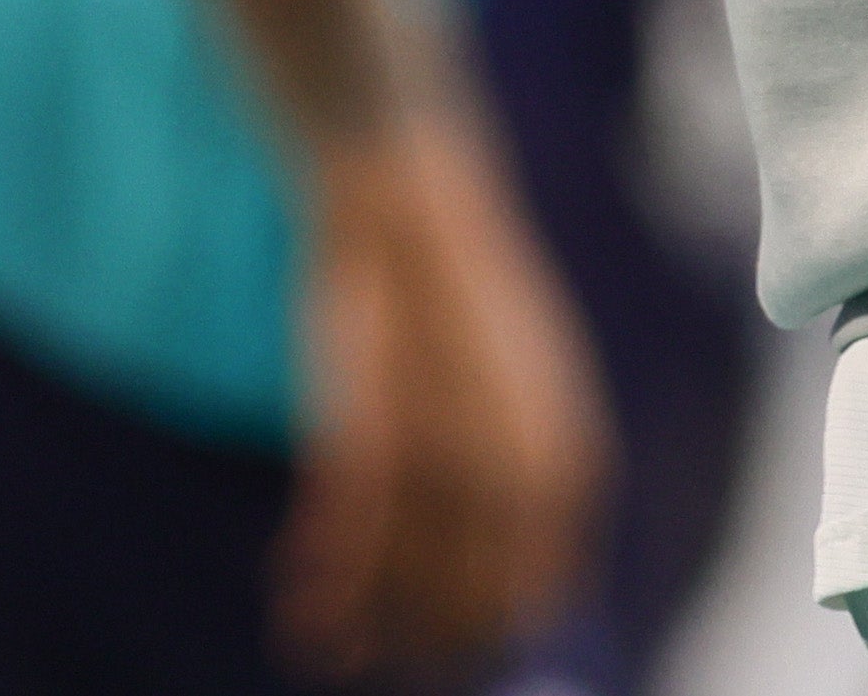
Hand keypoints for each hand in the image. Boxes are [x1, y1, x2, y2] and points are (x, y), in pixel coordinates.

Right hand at [279, 111, 604, 681]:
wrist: (421, 217)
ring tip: (331, 655)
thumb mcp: (535, 400)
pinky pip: (347, 531)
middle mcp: (515, 467)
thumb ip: (537, 487)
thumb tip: (537, 586)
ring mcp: (443, 453)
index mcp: (567, 460)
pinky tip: (300, 601)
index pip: (541, 587)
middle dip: (427, 642)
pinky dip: (325, 576)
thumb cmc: (472, 319)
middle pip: (470, 599)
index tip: (461, 658)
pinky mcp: (369, 430)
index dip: (495, 632)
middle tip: (388, 667)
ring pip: (402, 579)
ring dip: (364, 626)